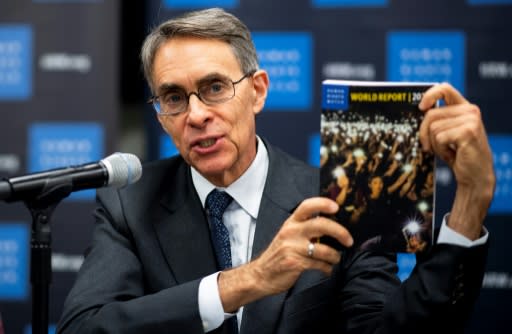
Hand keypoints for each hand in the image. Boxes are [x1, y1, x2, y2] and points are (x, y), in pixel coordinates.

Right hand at [218, 197, 352, 311]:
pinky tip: (326, 269)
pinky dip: (327, 268)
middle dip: (340, 232)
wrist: (261, 275)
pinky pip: (319, 264)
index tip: (336, 207)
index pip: (306, 206)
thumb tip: (332, 226)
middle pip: (320, 225)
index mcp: (291, 223)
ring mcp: (292, 248)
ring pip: (323, 249)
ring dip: (334, 256)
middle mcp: (291, 232)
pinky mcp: (294, 263)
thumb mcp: (288, 235)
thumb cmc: (279, 254)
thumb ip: (305, 229)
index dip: (322, 204)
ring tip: (335, 259)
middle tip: (349, 240)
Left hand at [419, 83, 494, 238]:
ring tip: (448, 150)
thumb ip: (438, 120)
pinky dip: (440, 150)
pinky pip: (439, 138)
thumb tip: (418, 112)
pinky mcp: (468, 131)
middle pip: (431, 114)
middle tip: (429, 146)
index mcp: (464, 108)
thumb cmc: (458, 154)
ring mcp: (471, 120)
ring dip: (435, 144)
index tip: (421, 107)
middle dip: (424, 133)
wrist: (475, 175)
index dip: (429, 95)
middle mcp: (470, 110)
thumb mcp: (447, 133)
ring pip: (433, 128)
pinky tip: (453, 154)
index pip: (445, 89)